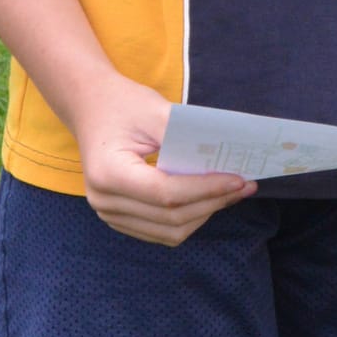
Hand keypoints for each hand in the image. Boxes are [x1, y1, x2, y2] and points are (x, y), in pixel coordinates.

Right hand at [75, 72, 253, 245]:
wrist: (91, 107)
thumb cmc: (123, 104)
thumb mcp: (154, 111)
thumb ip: (187, 137)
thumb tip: (226, 160)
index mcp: (108, 172)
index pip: (166, 193)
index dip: (206, 189)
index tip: (238, 178)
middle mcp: (104, 200)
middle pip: (171, 217)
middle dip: (213, 202)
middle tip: (245, 185)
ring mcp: (109, 213)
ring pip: (169, 231)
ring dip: (205, 214)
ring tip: (231, 193)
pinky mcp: (119, 218)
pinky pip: (161, 231)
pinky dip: (190, 219)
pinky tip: (209, 199)